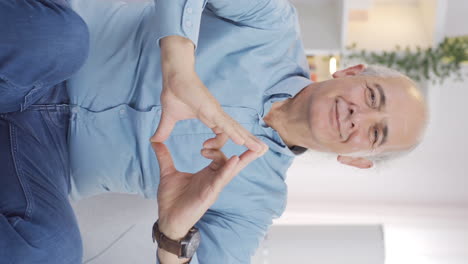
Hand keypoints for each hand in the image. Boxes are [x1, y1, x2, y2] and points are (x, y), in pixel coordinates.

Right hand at [150, 36, 267, 153]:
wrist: (173, 75)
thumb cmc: (174, 92)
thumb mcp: (169, 118)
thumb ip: (164, 130)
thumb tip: (153, 140)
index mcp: (209, 118)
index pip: (222, 134)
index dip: (220, 144)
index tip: (206, 150)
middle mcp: (216, 116)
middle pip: (236, 132)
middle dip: (248, 142)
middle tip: (261, 151)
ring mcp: (215, 112)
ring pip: (234, 129)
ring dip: (247, 140)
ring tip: (259, 149)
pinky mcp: (212, 109)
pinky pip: (225, 124)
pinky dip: (233, 133)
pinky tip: (242, 141)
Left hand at [152, 134, 259, 239]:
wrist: (167, 220)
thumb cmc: (171, 200)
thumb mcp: (168, 173)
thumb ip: (165, 157)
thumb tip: (155, 142)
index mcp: (207, 173)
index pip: (220, 155)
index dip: (217, 145)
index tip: (205, 142)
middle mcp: (214, 179)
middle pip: (233, 162)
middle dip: (245, 151)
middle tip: (257, 141)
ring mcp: (214, 186)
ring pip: (232, 170)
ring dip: (243, 159)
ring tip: (256, 148)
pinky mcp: (210, 194)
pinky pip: (222, 179)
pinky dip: (228, 169)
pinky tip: (236, 160)